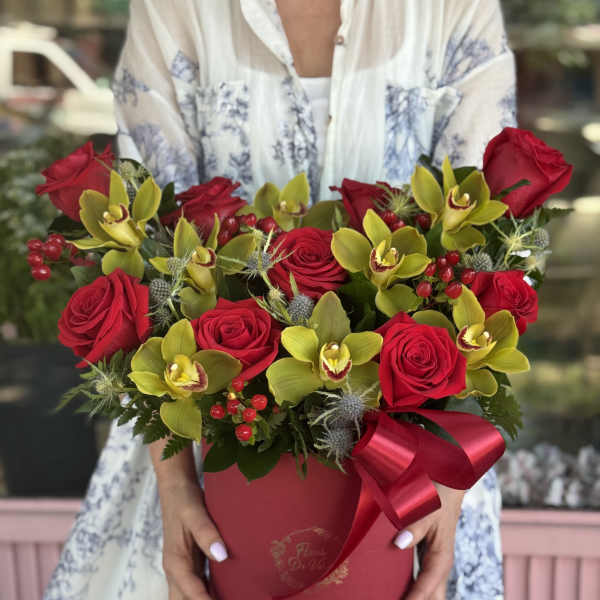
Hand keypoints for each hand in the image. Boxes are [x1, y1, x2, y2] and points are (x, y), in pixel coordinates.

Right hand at [158, 479, 227, 599]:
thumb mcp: (194, 512)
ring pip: (188, 597)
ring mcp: (183, 568)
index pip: (191, 592)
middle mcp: (177, 570)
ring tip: (229, 598)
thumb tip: (222, 556)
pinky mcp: (191, 563)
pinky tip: (225, 592)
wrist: (176, 488)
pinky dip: (207, 593)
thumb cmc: (184, 500)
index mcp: (176, 562)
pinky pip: (197, 586)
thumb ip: (206, 533)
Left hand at [394, 484, 464, 599]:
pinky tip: (400, 593)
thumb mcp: (427, 509)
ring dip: (415, 597)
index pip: (426, 588)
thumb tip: (399, 543)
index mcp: (441, 558)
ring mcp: (435, 564)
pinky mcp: (428, 558)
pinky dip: (415, 592)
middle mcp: (439, 565)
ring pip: (430, 593)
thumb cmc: (438, 496)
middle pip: (433, 598)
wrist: (449, 484)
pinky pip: (424, 584)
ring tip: (394, 598)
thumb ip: (414, 527)